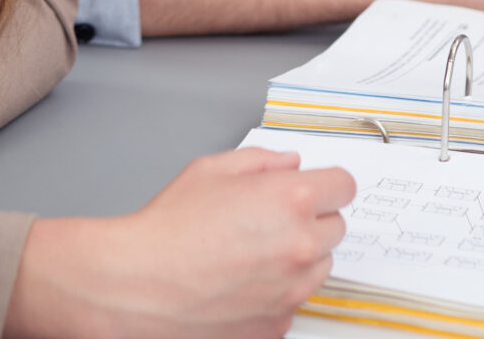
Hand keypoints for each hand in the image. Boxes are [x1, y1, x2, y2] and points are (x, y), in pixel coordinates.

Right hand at [7, 147, 351, 338]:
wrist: (139, 285)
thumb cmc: (167, 229)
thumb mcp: (209, 170)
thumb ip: (259, 161)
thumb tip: (288, 165)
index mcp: (291, 200)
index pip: (344, 185)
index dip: (326, 183)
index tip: (315, 188)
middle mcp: (301, 246)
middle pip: (335, 227)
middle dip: (310, 219)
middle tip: (269, 220)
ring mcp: (293, 290)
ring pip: (319, 267)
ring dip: (299, 258)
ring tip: (252, 253)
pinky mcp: (279, 323)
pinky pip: (294, 300)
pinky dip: (277, 291)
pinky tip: (241, 281)